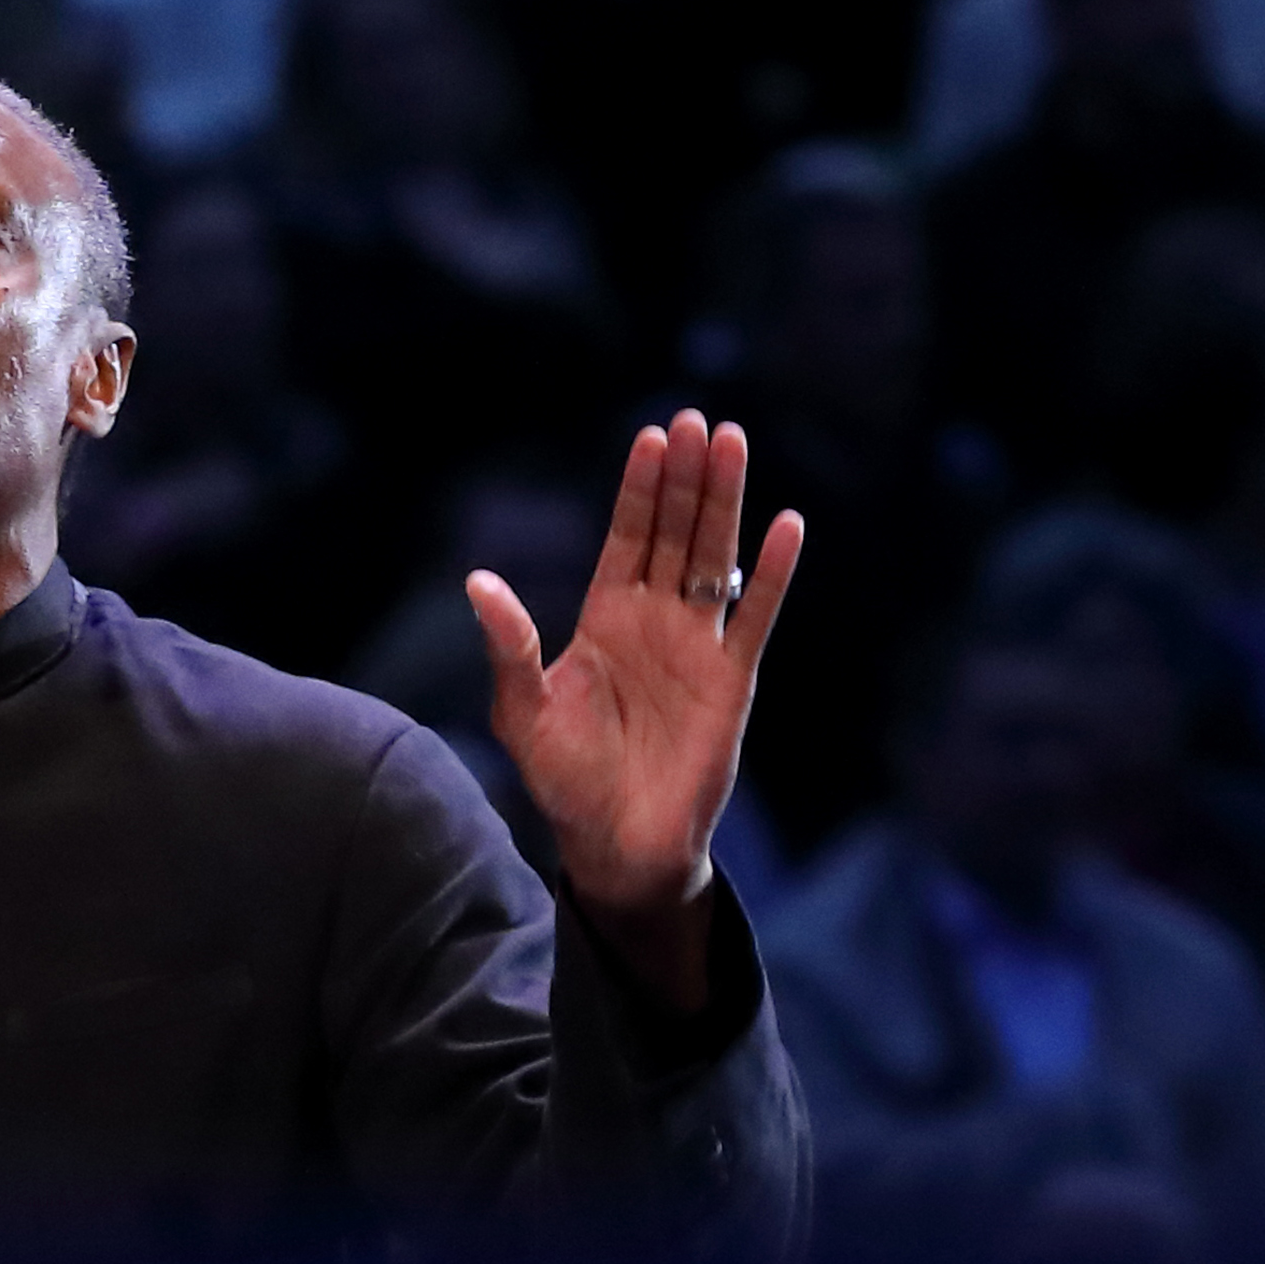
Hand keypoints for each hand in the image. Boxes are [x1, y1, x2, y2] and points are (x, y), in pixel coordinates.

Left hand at [468, 412, 802, 1006]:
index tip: (650, 436)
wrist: (618, 844)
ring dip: (725, 502)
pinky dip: (772, 571)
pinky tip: (787, 524)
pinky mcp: (732, 680)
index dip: (638, 489)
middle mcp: (655, 622)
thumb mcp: (522, 710)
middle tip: (697, 419)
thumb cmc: (565, 781)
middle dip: (685, 477)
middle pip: (674, 532)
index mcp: (604, 620)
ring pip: (715, 557)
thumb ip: (510, 644)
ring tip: (734, 443)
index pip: (626, 537)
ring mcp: (697, 647)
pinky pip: (756, 615)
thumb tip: (477, 581)